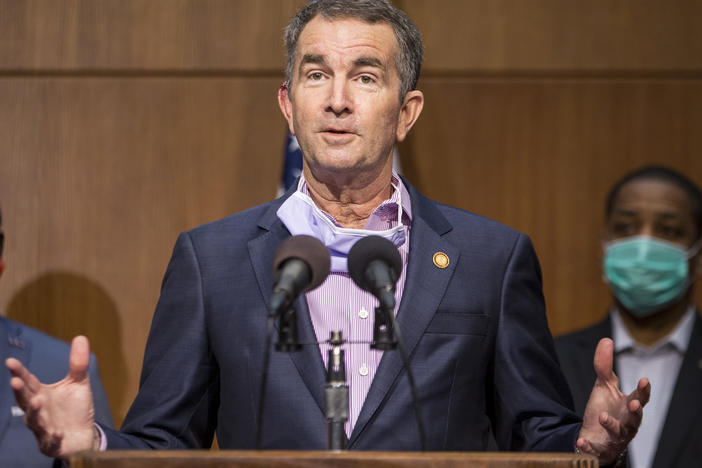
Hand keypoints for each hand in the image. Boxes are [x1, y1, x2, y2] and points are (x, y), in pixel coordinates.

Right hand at [5, 335, 98, 457]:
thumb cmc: (75, 409)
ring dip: (34, 412)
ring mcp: (44, 428)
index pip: (28, 382)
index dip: (19, 372)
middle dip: (20, 392)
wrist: (83, 434)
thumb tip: (81, 337)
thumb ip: (77, 364)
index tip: (10, 361)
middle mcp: (38, 411)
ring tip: (37, 400)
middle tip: (15, 381)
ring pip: (35, 421)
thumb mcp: (78, 383)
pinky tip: (58, 432)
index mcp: (41, 394)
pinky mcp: (53, 444)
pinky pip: (51, 442)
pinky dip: (54, 437)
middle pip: (26, 401)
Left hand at [577, 338, 650, 464]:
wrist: (595, 435)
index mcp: (628, 406)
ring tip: (602, 416)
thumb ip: (604, 366)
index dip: (644, 390)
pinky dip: (589, 446)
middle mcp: (627, 423)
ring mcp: (615, 437)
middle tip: (634, 403)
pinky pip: (596, 449)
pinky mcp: (601, 449)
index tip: (644, 379)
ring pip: (618, 434)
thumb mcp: (604, 386)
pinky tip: (581, 441)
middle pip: (635, 419)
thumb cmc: (604, 408)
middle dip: (636, 412)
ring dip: (612, 425)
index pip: (641, 398)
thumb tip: (606, 340)